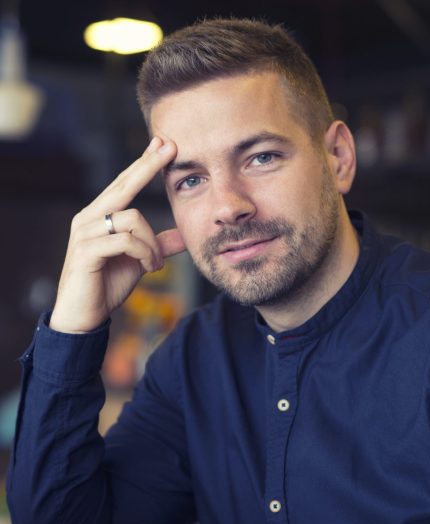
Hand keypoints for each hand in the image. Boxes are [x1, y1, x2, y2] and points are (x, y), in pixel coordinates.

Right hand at [50, 137, 185, 333]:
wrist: (84, 315)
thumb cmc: (107, 284)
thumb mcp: (140, 260)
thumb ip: (159, 245)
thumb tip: (185, 235)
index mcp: (100, 215)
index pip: (124, 183)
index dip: (144, 163)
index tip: (163, 143)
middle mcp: (89, 218)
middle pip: (123, 185)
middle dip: (148, 166)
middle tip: (170, 147)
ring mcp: (85, 233)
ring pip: (132, 218)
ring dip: (152, 243)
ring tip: (156, 264)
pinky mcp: (86, 251)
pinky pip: (125, 241)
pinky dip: (144, 253)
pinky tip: (149, 268)